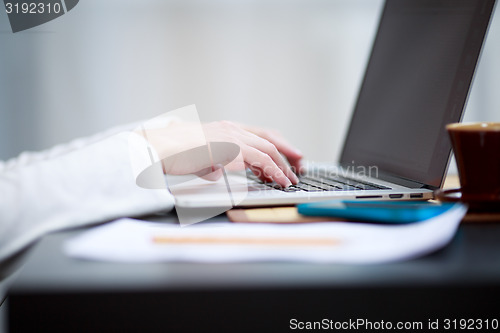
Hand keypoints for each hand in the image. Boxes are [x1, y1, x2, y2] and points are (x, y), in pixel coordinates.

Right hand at [139, 120, 301, 186]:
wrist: (158, 148)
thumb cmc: (172, 152)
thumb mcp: (197, 156)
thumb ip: (211, 162)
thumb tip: (215, 172)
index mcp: (224, 128)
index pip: (259, 133)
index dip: (278, 143)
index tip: (289, 153)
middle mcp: (231, 129)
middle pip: (269, 139)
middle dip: (288, 153)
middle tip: (299, 166)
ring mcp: (232, 137)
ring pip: (268, 150)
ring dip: (282, 166)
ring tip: (291, 179)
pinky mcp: (231, 149)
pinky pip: (261, 161)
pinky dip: (274, 171)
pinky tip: (280, 180)